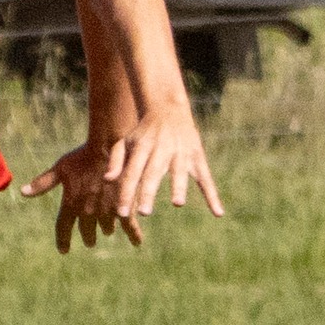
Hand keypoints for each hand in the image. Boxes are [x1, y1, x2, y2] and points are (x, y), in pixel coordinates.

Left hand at [22, 138, 144, 253]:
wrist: (109, 148)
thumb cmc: (82, 157)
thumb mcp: (60, 169)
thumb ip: (43, 183)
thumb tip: (22, 192)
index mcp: (70, 203)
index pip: (63, 227)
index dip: (63, 240)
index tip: (63, 250)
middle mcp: (87, 211)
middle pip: (86, 230)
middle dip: (87, 236)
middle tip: (89, 242)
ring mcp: (106, 211)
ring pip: (106, 228)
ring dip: (106, 230)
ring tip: (107, 232)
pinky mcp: (123, 207)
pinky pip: (129, 226)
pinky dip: (133, 235)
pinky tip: (136, 242)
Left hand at [111, 100, 223, 225]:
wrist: (169, 111)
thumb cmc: (143, 133)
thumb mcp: (125, 142)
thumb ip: (116, 161)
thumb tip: (107, 180)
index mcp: (142, 148)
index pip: (131, 173)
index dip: (125, 193)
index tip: (121, 213)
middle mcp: (162, 150)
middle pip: (153, 174)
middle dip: (148, 193)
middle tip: (143, 212)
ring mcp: (182, 153)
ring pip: (180, 173)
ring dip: (179, 187)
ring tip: (178, 204)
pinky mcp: (197, 157)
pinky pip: (206, 179)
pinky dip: (212, 195)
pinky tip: (218, 213)